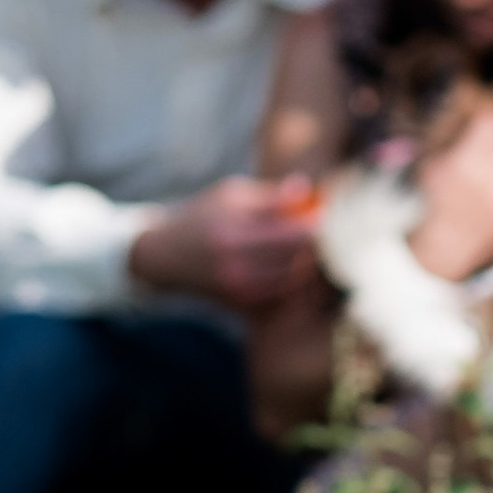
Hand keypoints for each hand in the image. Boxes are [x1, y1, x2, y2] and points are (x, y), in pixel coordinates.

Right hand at [130, 176, 320, 309]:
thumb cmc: (205, 216)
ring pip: (292, 279)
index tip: (322, 215)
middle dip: (315, 245)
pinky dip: (293, 283)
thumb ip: (271, 196)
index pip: (291, 229)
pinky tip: (295, 269)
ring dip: (308, 265)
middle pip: (296, 256)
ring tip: (311, 250)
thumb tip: (307, 190)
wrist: (167, 256)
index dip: (314, 223)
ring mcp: (238, 286)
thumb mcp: (232, 195)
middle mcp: (235, 261)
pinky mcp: (239, 303)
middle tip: (325, 235)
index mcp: (234, 228)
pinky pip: (280, 295)